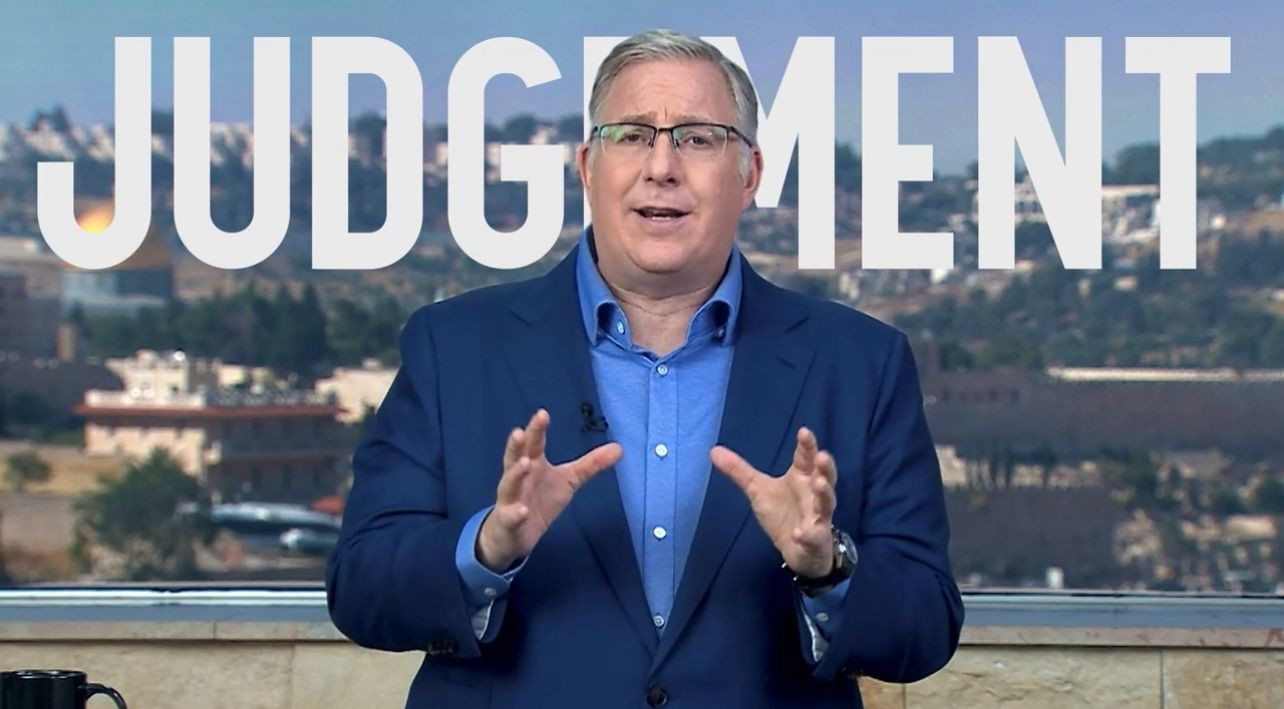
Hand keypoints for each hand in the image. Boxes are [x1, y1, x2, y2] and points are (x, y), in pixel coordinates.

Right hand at [477, 408, 622, 570]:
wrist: (515, 534)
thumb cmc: (541, 500)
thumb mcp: (568, 480)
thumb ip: (590, 465)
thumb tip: (619, 448)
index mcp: (533, 464)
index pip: (534, 444)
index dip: (537, 429)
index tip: (543, 413)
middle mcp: (518, 478)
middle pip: (515, 458)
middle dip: (516, 445)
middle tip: (519, 432)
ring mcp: (510, 499)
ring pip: (509, 485)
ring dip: (515, 474)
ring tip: (525, 463)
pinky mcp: (508, 522)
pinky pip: (510, 517)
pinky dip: (516, 514)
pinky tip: (522, 511)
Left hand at [710, 427, 837, 578]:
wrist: (798, 550)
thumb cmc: (783, 513)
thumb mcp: (758, 490)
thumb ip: (739, 471)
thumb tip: (713, 450)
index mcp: (801, 478)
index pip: (806, 458)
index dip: (807, 446)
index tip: (804, 432)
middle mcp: (814, 494)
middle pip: (825, 477)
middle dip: (825, 467)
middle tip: (822, 456)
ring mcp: (818, 517)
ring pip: (826, 503)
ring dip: (824, 494)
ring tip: (819, 484)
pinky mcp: (816, 539)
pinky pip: (814, 536)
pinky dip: (808, 535)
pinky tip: (799, 533)